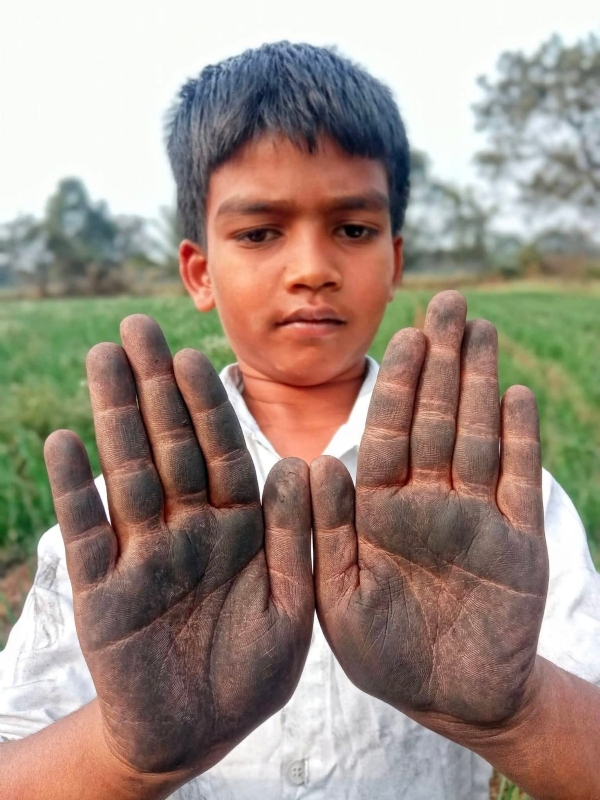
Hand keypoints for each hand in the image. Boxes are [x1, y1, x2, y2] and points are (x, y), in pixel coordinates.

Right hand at [44, 315, 312, 780]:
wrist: (198, 734)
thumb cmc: (253, 673)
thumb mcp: (292, 606)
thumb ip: (293, 537)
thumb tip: (296, 463)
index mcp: (240, 527)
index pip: (223, 452)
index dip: (209, 405)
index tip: (195, 354)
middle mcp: (191, 529)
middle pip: (170, 447)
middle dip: (155, 388)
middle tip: (136, 328)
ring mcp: (144, 555)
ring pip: (127, 475)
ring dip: (114, 417)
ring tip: (101, 360)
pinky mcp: (103, 592)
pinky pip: (89, 534)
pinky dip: (77, 491)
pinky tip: (64, 442)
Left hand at [310, 291, 547, 735]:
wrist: (453, 699)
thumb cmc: (383, 656)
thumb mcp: (340, 597)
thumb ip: (327, 531)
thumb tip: (317, 461)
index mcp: (378, 509)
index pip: (388, 431)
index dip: (398, 383)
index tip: (404, 333)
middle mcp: (426, 500)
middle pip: (437, 418)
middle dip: (443, 361)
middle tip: (450, 302)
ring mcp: (475, 514)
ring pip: (478, 434)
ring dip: (481, 383)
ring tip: (481, 330)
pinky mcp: (518, 539)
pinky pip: (517, 479)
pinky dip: (519, 438)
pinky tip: (516, 394)